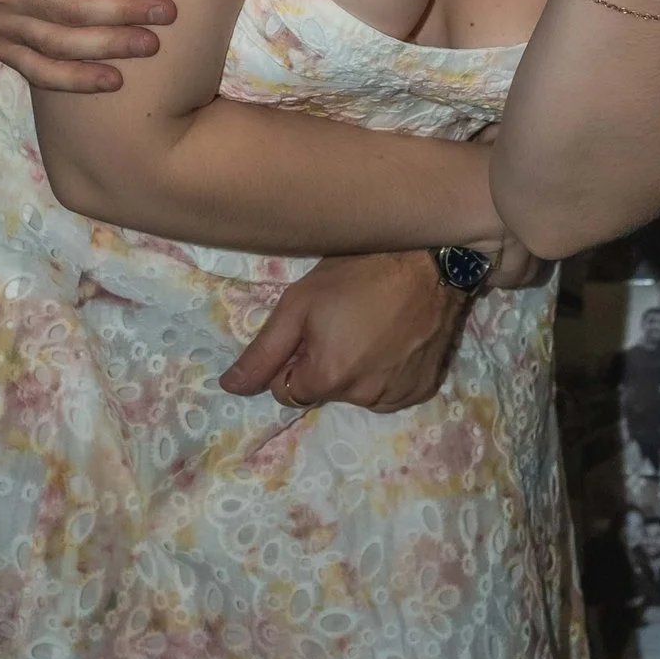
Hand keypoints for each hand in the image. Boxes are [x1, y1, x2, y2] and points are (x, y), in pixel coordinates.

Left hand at [218, 248, 469, 410]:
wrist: (429, 261)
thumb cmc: (358, 272)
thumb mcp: (298, 304)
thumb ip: (262, 352)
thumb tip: (230, 387)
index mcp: (327, 378)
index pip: (287, 392)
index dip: (293, 360)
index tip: (311, 329)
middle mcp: (363, 397)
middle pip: (324, 392)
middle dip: (326, 364)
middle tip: (343, 321)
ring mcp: (398, 395)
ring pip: (357, 393)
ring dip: (357, 370)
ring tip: (372, 327)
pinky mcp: (423, 388)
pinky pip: (390, 391)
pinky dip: (387, 373)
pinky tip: (395, 340)